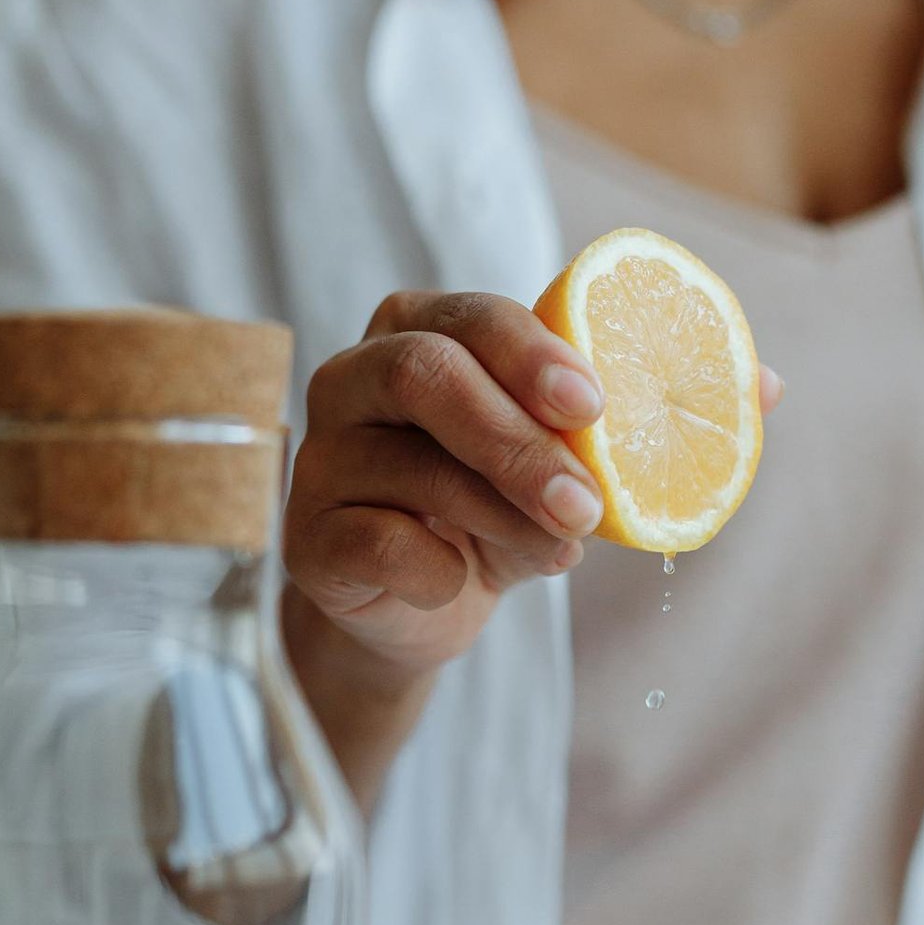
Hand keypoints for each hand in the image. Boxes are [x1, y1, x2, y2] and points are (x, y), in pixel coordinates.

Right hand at [283, 290, 610, 685]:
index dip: (531, 356)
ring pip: (416, 469)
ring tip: (559, 551)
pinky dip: (442, 572)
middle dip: (518, 442)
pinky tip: (460, 581)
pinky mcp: (307, 536)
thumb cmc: (485, 511)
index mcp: (412, 331)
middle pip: (423, 372)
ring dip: (508, 518)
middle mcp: (350, 380)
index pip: (469, 317)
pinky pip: (383, 545)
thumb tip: (616, 448)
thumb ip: (561, 438)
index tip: (590, 407)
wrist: (418, 607)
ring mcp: (320, 457)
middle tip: (584, 503)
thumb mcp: (535, 464)